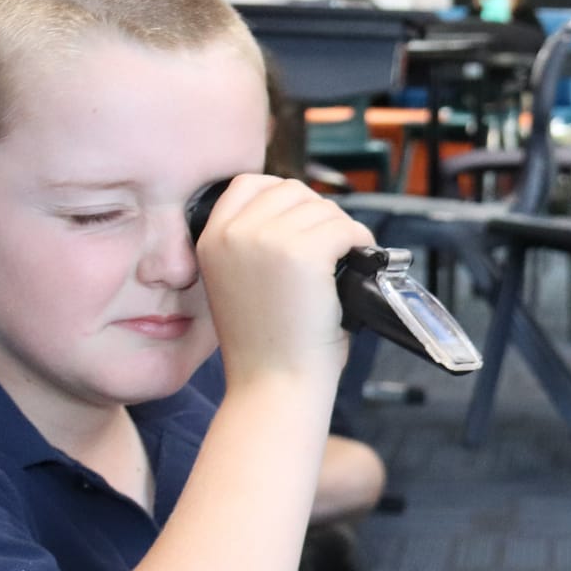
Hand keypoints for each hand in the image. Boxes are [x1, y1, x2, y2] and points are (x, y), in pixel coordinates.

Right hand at [196, 175, 367, 395]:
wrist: (273, 386)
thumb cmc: (265, 349)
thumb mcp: (237, 285)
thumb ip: (253, 245)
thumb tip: (301, 214)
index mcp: (211, 239)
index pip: (249, 183)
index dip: (284, 197)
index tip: (303, 220)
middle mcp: (234, 233)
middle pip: (291, 190)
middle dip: (318, 213)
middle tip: (333, 245)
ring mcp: (267, 239)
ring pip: (322, 208)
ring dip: (341, 229)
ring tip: (345, 258)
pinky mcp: (304, 253)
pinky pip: (345, 226)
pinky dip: (359, 239)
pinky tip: (358, 262)